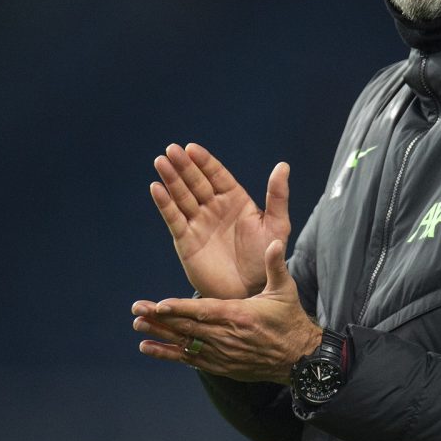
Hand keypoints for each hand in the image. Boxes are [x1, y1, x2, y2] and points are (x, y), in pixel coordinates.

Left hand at [132, 240, 321, 383]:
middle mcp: (226, 337)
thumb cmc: (290, 320)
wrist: (299, 358)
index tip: (158, 305)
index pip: (203, 312)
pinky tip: (149, 347)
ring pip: (184, 344)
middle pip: (187, 328)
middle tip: (137, 310)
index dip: (179, 309)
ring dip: (159, 335)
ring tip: (138, 326)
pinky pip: (189, 360)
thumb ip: (275, 265)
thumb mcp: (285, 290)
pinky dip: (168, 354)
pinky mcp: (220, 365)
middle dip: (159, 319)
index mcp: (239, 316)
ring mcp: (221, 354)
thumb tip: (274, 242)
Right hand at [150, 143, 290, 298]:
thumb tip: (283, 165)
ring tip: (161, 162)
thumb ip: (277, 196)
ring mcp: (199, 223)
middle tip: (171, 150)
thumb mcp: (277, 226)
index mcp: (235, 200)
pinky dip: (165, 204)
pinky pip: (174, 218)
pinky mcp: (186, 241)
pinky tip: (156, 189)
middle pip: (196, 182)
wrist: (250, 292)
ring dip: (171, 179)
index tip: (191, 148)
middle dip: (184, 166)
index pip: (217, 175)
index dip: (204, 161)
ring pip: (182, 196)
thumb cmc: (266, 258)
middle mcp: (214, 208)